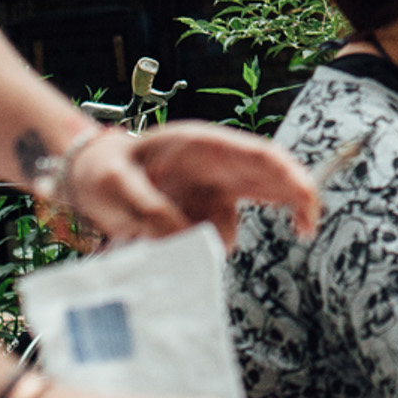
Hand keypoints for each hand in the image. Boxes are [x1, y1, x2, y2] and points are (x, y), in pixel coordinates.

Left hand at [71, 122, 319, 246]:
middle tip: (305, 232)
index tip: (306, 201)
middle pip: (271, 180)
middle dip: (294, 202)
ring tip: (162, 240)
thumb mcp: (116, 184)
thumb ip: (149, 209)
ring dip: (215, 241)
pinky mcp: (203, 215)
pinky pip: (216, 238)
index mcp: (203, 146)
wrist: (90, 180)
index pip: (259, 156)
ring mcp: (212, 191)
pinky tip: (165, 245)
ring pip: (237, 219)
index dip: (290, 175)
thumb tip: (183, 239)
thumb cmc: (104, 170)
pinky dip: (201, 250)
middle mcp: (215, 167)